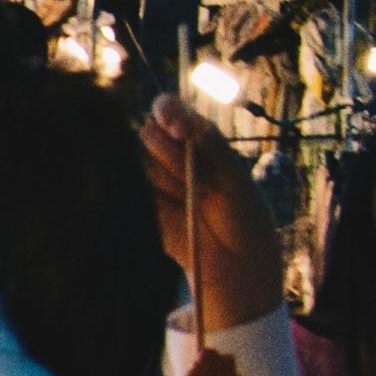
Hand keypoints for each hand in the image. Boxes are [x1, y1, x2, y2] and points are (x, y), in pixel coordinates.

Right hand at [140, 96, 282, 328]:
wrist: (235, 265)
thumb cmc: (244, 217)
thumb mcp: (237, 178)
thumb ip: (213, 148)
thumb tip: (187, 122)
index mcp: (197, 141)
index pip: (170, 110)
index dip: (167, 110)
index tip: (178, 126)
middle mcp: (171, 157)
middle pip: (150, 134)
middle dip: (168, 149)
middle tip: (194, 174)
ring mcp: (154, 183)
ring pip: (141, 163)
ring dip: (166, 177)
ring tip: (190, 198)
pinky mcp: (141, 208)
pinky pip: (131, 190)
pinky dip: (149, 195)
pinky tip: (174, 209)